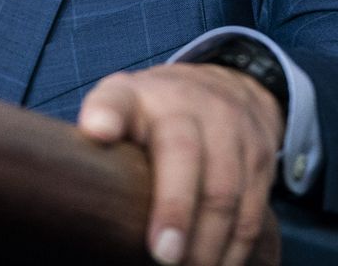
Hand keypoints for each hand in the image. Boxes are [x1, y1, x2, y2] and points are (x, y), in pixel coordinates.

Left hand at [77, 63, 282, 265]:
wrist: (225, 88)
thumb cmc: (152, 115)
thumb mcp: (118, 108)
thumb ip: (98, 132)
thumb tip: (76, 172)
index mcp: (138, 96)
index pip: (117, 100)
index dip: (107, 115)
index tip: (97, 131)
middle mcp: (188, 105)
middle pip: (183, 156)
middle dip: (175, 211)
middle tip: (163, 257)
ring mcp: (230, 127)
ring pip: (226, 190)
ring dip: (209, 242)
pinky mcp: (261, 155)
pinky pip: (253, 209)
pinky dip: (236, 247)